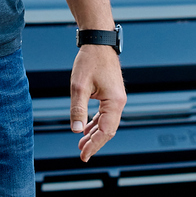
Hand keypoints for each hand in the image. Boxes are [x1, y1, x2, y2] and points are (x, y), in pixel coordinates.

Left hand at [69, 45, 125, 161]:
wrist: (98, 42)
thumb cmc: (89, 60)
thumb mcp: (79, 85)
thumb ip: (78, 109)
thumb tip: (76, 130)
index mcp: (114, 101)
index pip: (105, 131)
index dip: (94, 144)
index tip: (84, 154)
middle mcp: (119, 102)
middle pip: (108, 129)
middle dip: (95, 142)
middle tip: (82, 153)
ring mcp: (116, 98)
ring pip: (107, 122)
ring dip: (95, 133)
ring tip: (82, 143)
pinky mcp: (112, 94)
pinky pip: (105, 114)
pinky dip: (96, 122)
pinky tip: (87, 128)